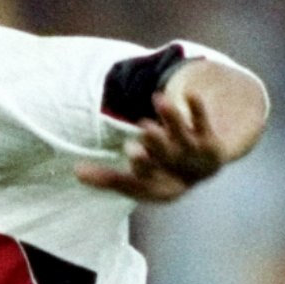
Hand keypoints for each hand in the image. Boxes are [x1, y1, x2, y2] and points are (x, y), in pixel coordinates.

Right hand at [76, 82, 233, 202]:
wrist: (205, 169)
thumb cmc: (161, 176)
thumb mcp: (135, 181)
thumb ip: (107, 179)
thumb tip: (75, 172)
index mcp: (158, 189)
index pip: (145, 180)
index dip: (139, 167)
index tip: (131, 152)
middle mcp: (178, 175)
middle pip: (166, 158)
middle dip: (156, 145)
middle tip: (146, 129)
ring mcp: (194, 158)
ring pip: (183, 137)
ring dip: (173, 119)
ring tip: (159, 99)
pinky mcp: (209, 142)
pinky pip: (203, 124)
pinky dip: (197, 110)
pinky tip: (190, 94)